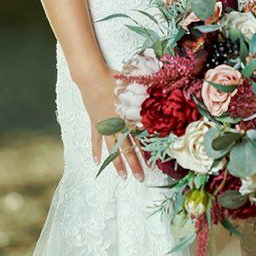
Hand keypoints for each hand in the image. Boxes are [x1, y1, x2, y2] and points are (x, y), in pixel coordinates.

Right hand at [78, 65, 145, 179]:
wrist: (93, 77)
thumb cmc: (114, 79)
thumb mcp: (134, 87)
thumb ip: (147, 97)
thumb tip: (163, 99)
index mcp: (127, 118)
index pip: (139, 139)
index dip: (146, 153)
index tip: (152, 165)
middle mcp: (117, 125)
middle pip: (127, 148)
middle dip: (134, 164)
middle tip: (140, 178)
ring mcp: (104, 126)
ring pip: (112, 149)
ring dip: (117, 163)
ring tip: (122, 176)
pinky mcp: (95, 123)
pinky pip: (95, 140)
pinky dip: (96, 151)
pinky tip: (97, 162)